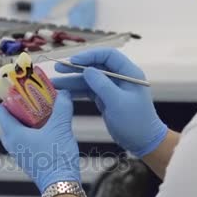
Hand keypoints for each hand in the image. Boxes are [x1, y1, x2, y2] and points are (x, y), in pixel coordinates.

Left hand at [0, 90, 79, 192]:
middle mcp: (13, 145)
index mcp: (14, 134)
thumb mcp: (60, 128)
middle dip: (15, 111)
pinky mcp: (29, 162)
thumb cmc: (56, 157)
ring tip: (37, 115)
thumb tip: (63, 93)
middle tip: (25, 101)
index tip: (9, 91)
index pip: (1, 113)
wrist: (60, 185)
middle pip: (7, 124)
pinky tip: (44, 132)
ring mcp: (20, 155)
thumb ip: (62, 107)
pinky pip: (24, 144)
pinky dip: (30, 135)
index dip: (4, 100)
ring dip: (23, 124)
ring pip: (15, 135)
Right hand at [52, 48, 166, 156]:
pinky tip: (62, 92)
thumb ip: (102, 84)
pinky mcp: (105, 98)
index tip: (73, 61)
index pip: (108, 56)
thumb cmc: (135, 121)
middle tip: (58, 68)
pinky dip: (76, 91)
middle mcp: (120, 77)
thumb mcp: (118, 102)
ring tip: (54, 82)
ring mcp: (111, 88)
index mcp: (129, 73)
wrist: (143, 141)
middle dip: (76, 67)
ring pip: (89, 79)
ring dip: (72, 80)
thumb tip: (87, 70)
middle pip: (95, 66)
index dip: (90, 55)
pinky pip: (88, 90)